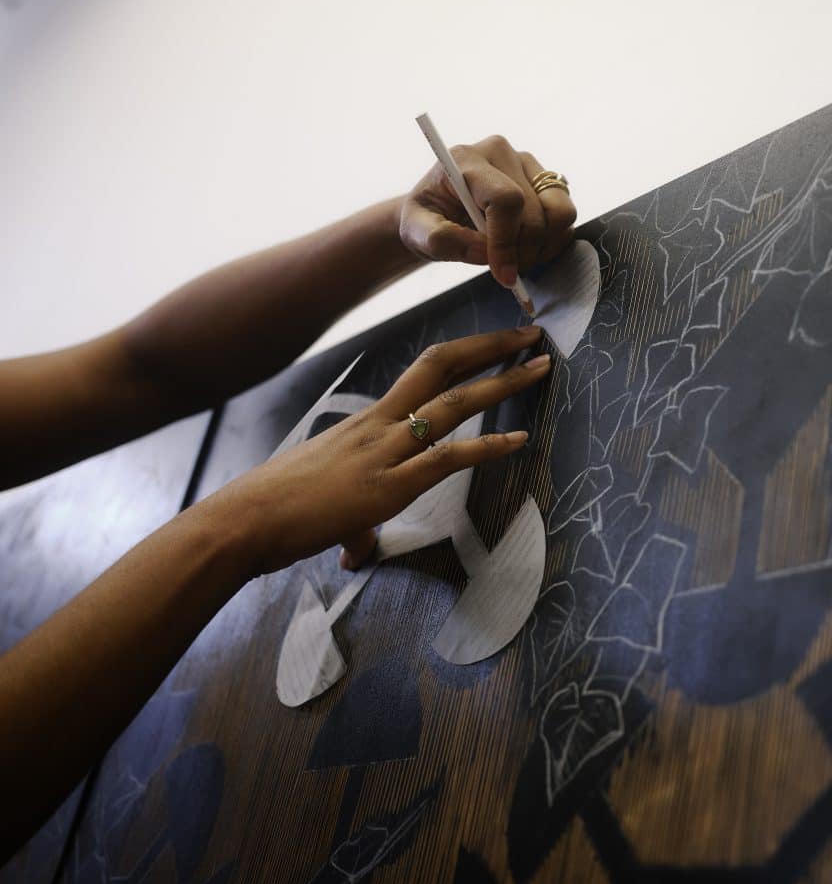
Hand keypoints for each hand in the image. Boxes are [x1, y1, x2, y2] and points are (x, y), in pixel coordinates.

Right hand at [200, 325, 550, 577]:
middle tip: (531, 336)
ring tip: (540, 369)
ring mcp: (384, 453)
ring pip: (453, 404)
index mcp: (367, 422)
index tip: (499, 342)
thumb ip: (353, 519)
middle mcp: (379, 425)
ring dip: (502, 384)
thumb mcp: (326, 499)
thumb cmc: (274, 510)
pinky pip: (446, 459)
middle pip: (442, 367)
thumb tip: (357, 547)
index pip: (424, 372)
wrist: (241, 523)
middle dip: (491, 348)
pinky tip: (518, 440)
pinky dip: (487, 448)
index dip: (465, 354)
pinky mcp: (387, 487)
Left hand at [398, 134, 577, 288]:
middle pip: (533, 212)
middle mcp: (502, 154)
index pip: (505, 199)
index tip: (502, 273)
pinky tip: (528, 247)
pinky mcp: (546, 180)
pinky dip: (553, 241)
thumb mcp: (417, 231)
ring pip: (561, 211)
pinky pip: (566, 216)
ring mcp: (528, 165)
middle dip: (522, 252)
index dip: (507, 242)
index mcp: (467, 160)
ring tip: (518, 258)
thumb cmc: (427, 218)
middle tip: (505, 271)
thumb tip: (484, 251)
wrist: (439, 211)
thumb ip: (442, 240)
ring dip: (543, 246)